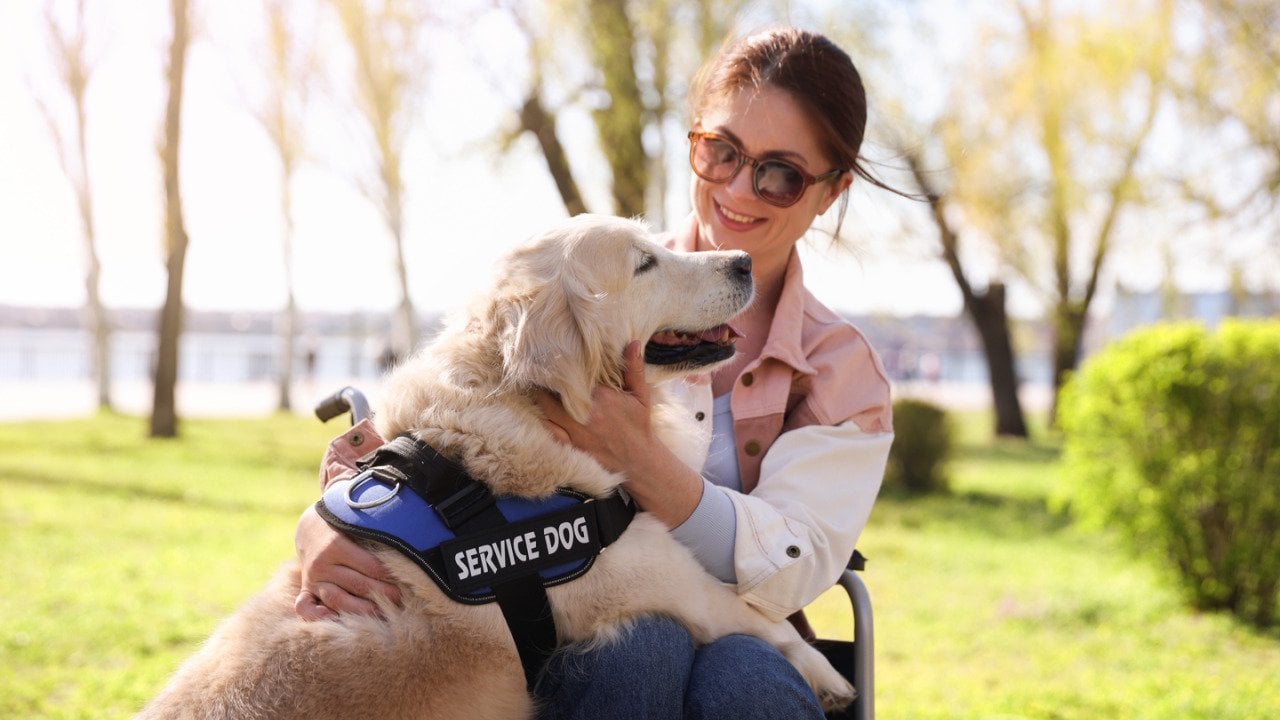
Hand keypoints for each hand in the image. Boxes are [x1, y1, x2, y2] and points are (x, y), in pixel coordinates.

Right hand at [293, 504, 402, 619]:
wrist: (311, 526)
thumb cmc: (345, 524)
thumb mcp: (357, 523)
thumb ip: (378, 531)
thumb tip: (410, 536)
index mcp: (336, 545)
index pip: (370, 566)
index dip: (391, 576)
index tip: (409, 582)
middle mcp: (322, 564)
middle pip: (358, 585)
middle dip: (385, 594)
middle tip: (403, 600)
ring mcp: (312, 579)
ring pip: (337, 600)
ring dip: (362, 610)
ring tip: (384, 615)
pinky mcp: (305, 589)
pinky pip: (305, 607)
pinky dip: (318, 616)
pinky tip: (337, 620)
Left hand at [534, 340, 702, 526]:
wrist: (640, 461)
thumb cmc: (639, 425)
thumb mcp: (641, 395)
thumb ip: (634, 369)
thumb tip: (632, 342)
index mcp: (602, 397)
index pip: (573, 374)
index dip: (561, 364)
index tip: (554, 354)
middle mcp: (586, 414)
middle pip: (554, 391)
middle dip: (546, 379)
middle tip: (539, 368)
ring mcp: (576, 432)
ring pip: (547, 409)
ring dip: (541, 397)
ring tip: (536, 385)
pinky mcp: (572, 447)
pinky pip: (549, 431)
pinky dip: (543, 420)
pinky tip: (540, 411)